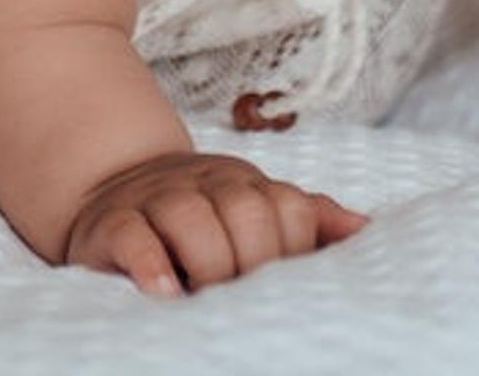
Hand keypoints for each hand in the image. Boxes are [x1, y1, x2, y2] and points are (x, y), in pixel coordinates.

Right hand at [57, 149, 366, 294]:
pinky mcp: (112, 223)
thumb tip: (367, 229)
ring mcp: (156, 201)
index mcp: (245, 184)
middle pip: (246, 211)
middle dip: (254, 261)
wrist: (110, 180)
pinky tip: (165, 291)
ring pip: (190, 218)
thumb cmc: (199, 210)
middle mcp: (203, 185)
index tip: (285, 282)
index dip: (294, 249)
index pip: (289, 207)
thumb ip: (309, 218)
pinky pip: (134, 237)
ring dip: (208, 263)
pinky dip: (151, 264)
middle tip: (247, 297)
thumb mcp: (253, 204)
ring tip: (208, 298)